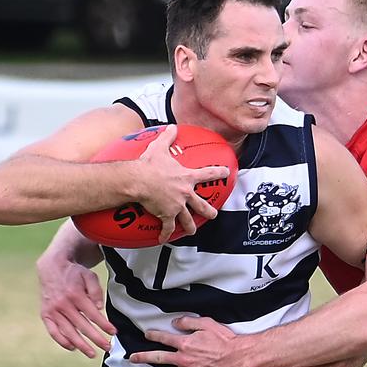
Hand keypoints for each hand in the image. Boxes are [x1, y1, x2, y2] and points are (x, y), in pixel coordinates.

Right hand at [38, 255, 114, 357]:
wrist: (51, 268)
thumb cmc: (74, 274)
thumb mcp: (88, 276)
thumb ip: (96, 291)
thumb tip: (100, 308)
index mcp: (75, 294)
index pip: (93, 315)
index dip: (104, 325)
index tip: (113, 332)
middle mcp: (63, 304)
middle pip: (82, 326)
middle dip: (97, 339)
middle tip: (108, 347)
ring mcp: (53, 311)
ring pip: (68, 332)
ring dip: (81, 345)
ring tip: (92, 354)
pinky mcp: (45, 315)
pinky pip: (53, 332)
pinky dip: (63, 341)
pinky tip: (73, 348)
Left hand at [128, 316, 239, 366]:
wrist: (238, 357)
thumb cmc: (225, 340)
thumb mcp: (206, 324)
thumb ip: (188, 322)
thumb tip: (175, 323)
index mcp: (185, 343)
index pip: (164, 338)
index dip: (154, 335)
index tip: (147, 335)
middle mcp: (184, 358)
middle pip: (158, 358)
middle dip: (143, 357)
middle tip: (133, 358)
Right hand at [132, 125, 230, 242]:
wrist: (139, 180)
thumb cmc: (149, 165)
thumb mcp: (159, 147)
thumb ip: (168, 137)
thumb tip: (171, 127)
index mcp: (186, 177)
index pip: (207, 173)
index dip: (218, 172)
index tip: (227, 172)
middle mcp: (185, 193)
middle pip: (201, 205)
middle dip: (209, 211)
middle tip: (213, 214)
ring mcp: (177, 206)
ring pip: (188, 220)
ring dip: (190, 227)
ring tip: (192, 232)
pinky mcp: (166, 215)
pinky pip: (167, 228)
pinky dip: (165, 234)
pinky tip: (163, 239)